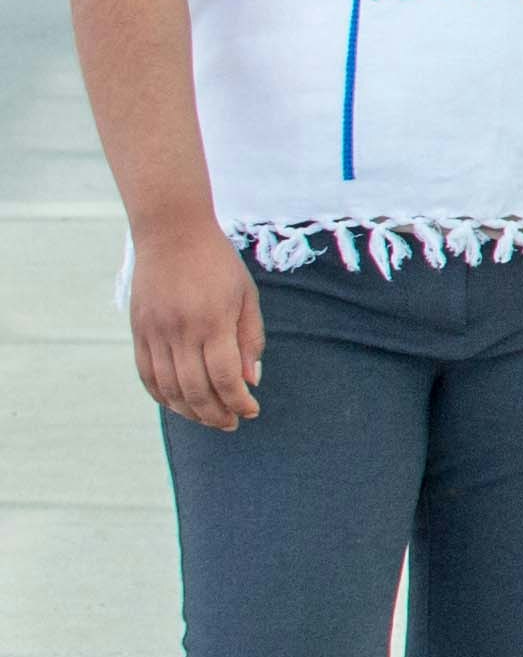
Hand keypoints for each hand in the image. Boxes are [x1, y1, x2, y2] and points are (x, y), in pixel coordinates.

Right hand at [131, 217, 262, 432]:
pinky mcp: (138, 330)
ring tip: (208, 418)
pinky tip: (178, 403)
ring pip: (168, 387)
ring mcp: (154, 332)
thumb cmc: (218, 263)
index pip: (225, 377)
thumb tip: (251, 380)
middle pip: (195, 389)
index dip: (238, 402)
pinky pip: (146, 373)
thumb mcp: (246, 296)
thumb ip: (249, 339)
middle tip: (231, 423)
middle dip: (216, 413)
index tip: (251, 411)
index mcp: (212, 322)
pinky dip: (161, 395)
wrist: (171, 233)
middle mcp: (180, 331)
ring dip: (189, 410)